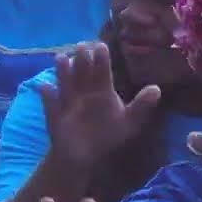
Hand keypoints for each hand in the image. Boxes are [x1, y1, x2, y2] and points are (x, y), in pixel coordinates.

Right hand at [42, 42, 159, 169]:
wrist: (87, 156)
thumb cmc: (109, 134)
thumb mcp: (129, 122)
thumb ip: (141, 105)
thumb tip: (156, 89)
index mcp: (102, 90)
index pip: (102, 72)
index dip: (101, 60)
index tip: (101, 46)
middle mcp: (84, 92)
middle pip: (83, 73)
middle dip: (82, 60)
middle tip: (81, 46)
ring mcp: (68, 102)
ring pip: (65, 84)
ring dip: (63, 72)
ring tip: (61, 58)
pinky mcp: (56, 116)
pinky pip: (51, 105)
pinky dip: (47, 97)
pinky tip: (45, 87)